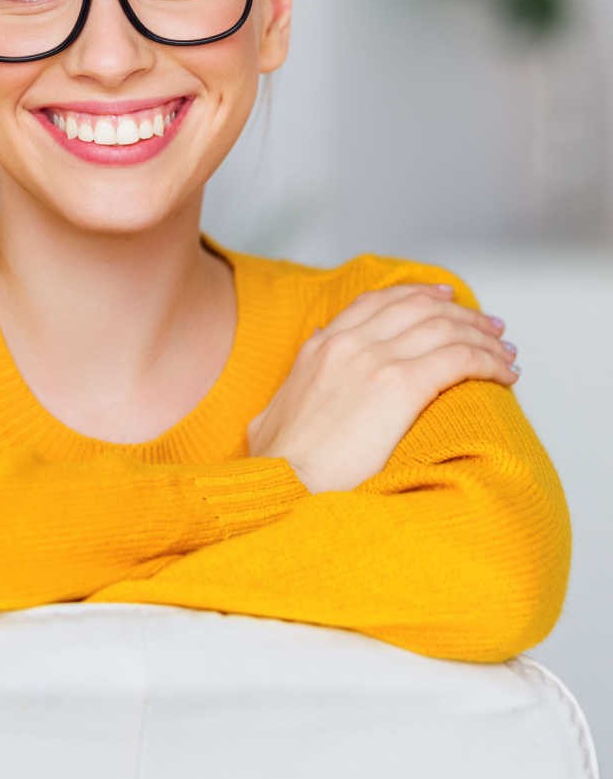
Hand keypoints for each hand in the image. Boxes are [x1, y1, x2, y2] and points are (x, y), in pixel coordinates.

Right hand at [246, 283, 518, 493]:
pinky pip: (460, 358)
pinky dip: (489, 361)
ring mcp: (374, 360)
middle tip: (488, 325)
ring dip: (482, 336)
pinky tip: (506, 374)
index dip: (417, 296)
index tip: (445, 299)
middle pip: (418, 306)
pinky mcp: (400, 385)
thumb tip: (300, 375)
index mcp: (319, 348)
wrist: (284, 483)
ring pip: (445, 327)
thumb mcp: (272, 412)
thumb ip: (295, 386)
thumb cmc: (278, 463)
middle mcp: (348, 344)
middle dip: (460, 312)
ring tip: (505, 350)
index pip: (376, 302)